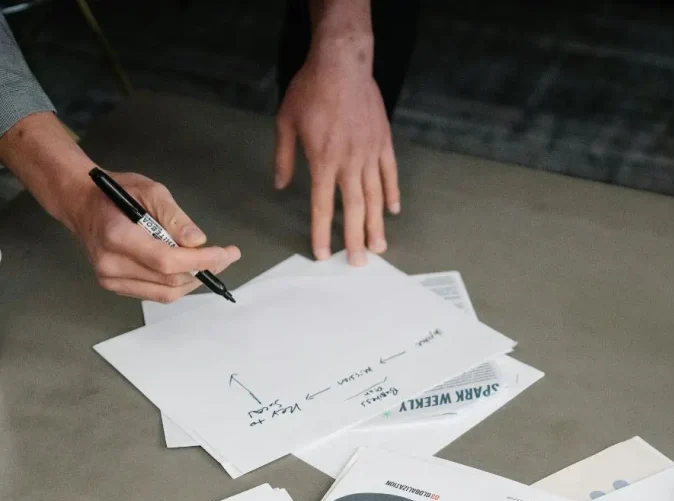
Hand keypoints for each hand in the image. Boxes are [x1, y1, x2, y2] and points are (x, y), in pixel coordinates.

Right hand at [64, 172, 240, 301]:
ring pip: (165, 293)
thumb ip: (174, 216)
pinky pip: (154, 294)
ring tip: (208, 262)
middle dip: (203, 270)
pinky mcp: (114, 286)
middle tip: (225, 256)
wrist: (81, 204)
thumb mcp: (149, 190)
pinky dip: (175, 283)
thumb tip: (197, 241)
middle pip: (169, 280)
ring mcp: (110, 279)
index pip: (167, 261)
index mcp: (117, 237)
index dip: (201, 261)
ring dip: (193, 280)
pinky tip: (184, 268)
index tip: (227, 253)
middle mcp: (111, 264)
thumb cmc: (114, 193)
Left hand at [274, 32, 399, 265]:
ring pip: (376, 196)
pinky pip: (390, 173)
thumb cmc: (310, 90)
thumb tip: (280, 184)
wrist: (341, 63)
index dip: (322, 233)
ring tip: (379, 247)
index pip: (322, 206)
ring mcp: (369, 152)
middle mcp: (349, 162)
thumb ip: (283, 157)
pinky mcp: (383, 140)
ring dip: (377, 224)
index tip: (323, 255)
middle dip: (356, 239)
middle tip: (360, 263)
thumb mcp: (285, 122)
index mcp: (323, 160)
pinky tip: (393, 211)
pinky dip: (392, 193)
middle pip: (354, 209)